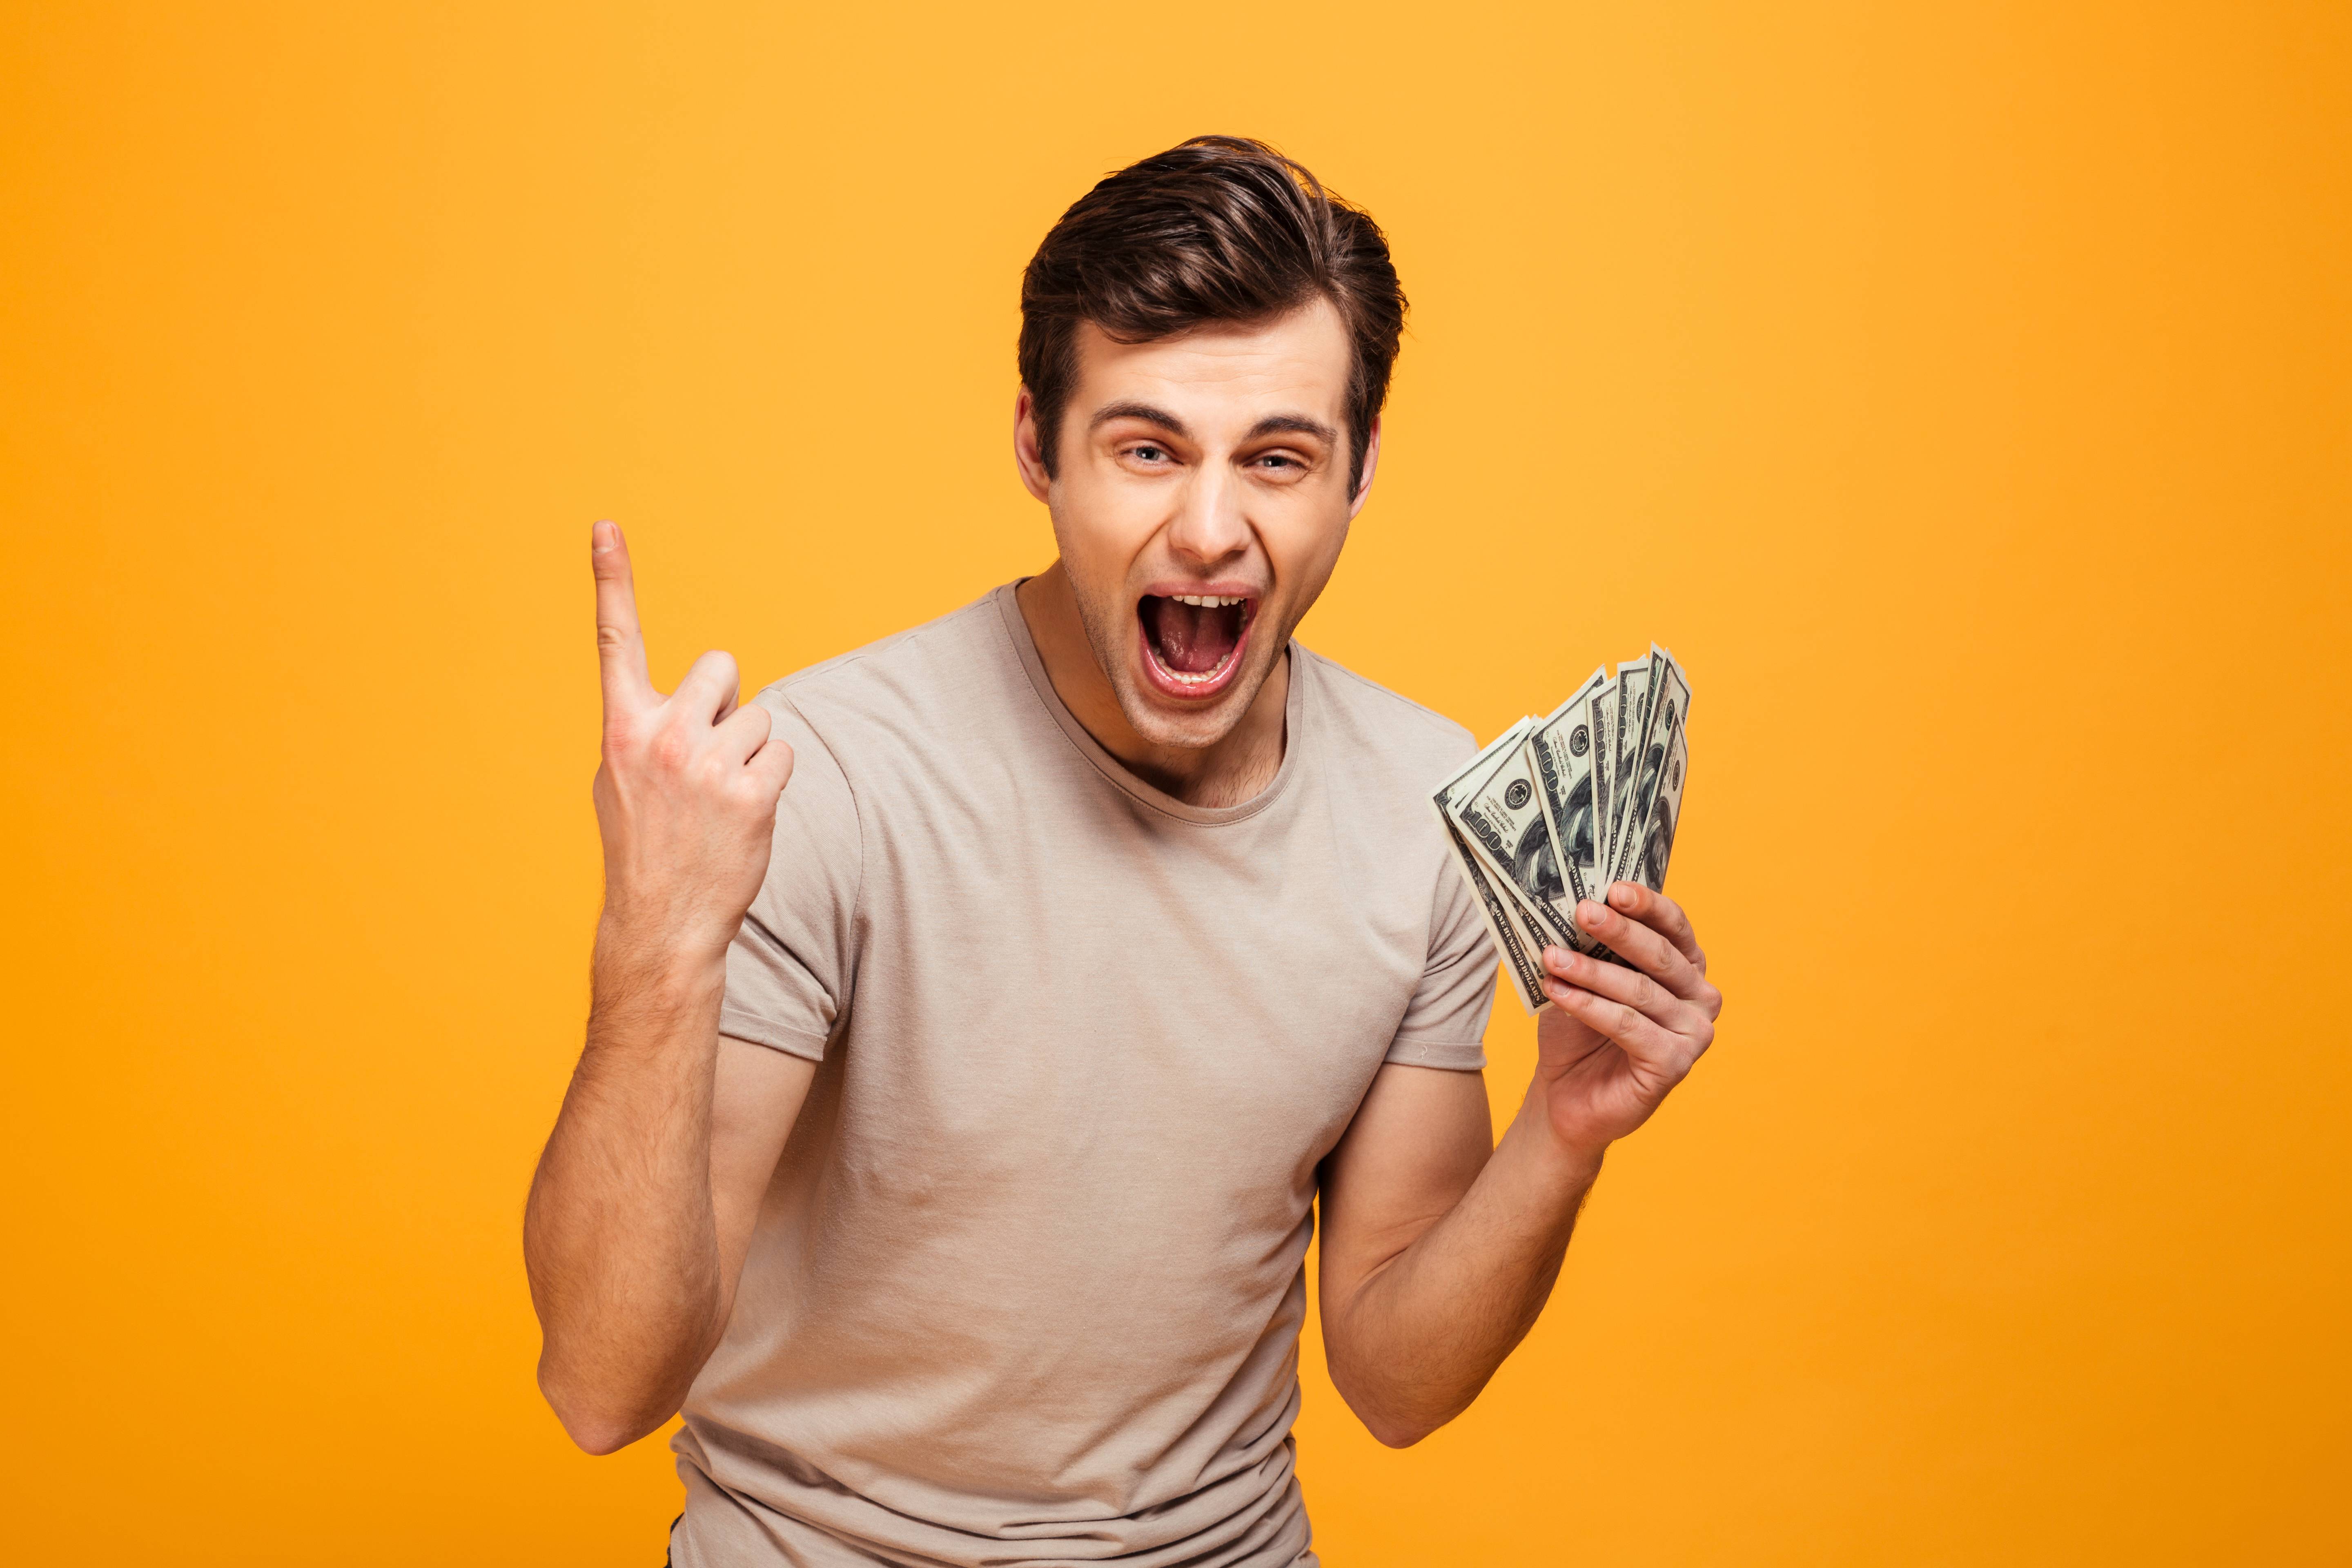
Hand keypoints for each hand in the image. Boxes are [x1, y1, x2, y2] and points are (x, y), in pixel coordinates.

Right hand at [589, 521, 793, 968]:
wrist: (663, 919)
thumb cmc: (646, 843)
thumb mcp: (622, 777)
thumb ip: (646, 726)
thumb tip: (682, 698)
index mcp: (623, 727)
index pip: (615, 640)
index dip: (611, 580)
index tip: (603, 527)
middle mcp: (662, 736)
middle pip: (723, 665)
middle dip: (726, 700)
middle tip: (707, 752)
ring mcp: (708, 763)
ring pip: (760, 715)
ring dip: (750, 750)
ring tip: (721, 796)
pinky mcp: (752, 791)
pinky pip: (782, 752)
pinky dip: (771, 778)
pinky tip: (744, 812)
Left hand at [1533, 882, 1721, 1158]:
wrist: (1567, 1093)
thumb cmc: (1579, 1030)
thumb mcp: (1584, 977)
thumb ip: (1591, 946)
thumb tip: (1576, 904)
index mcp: (1685, 967)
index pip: (1674, 925)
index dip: (1646, 904)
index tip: (1612, 888)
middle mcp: (1700, 997)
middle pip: (1660, 955)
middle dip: (1617, 931)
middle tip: (1581, 911)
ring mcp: (1694, 1033)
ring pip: (1639, 991)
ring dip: (1591, 971)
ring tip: (1551, 957)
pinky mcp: (1675, 1064)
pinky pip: (1628, 1026)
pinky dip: (1589, 1007)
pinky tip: (1558, 992)